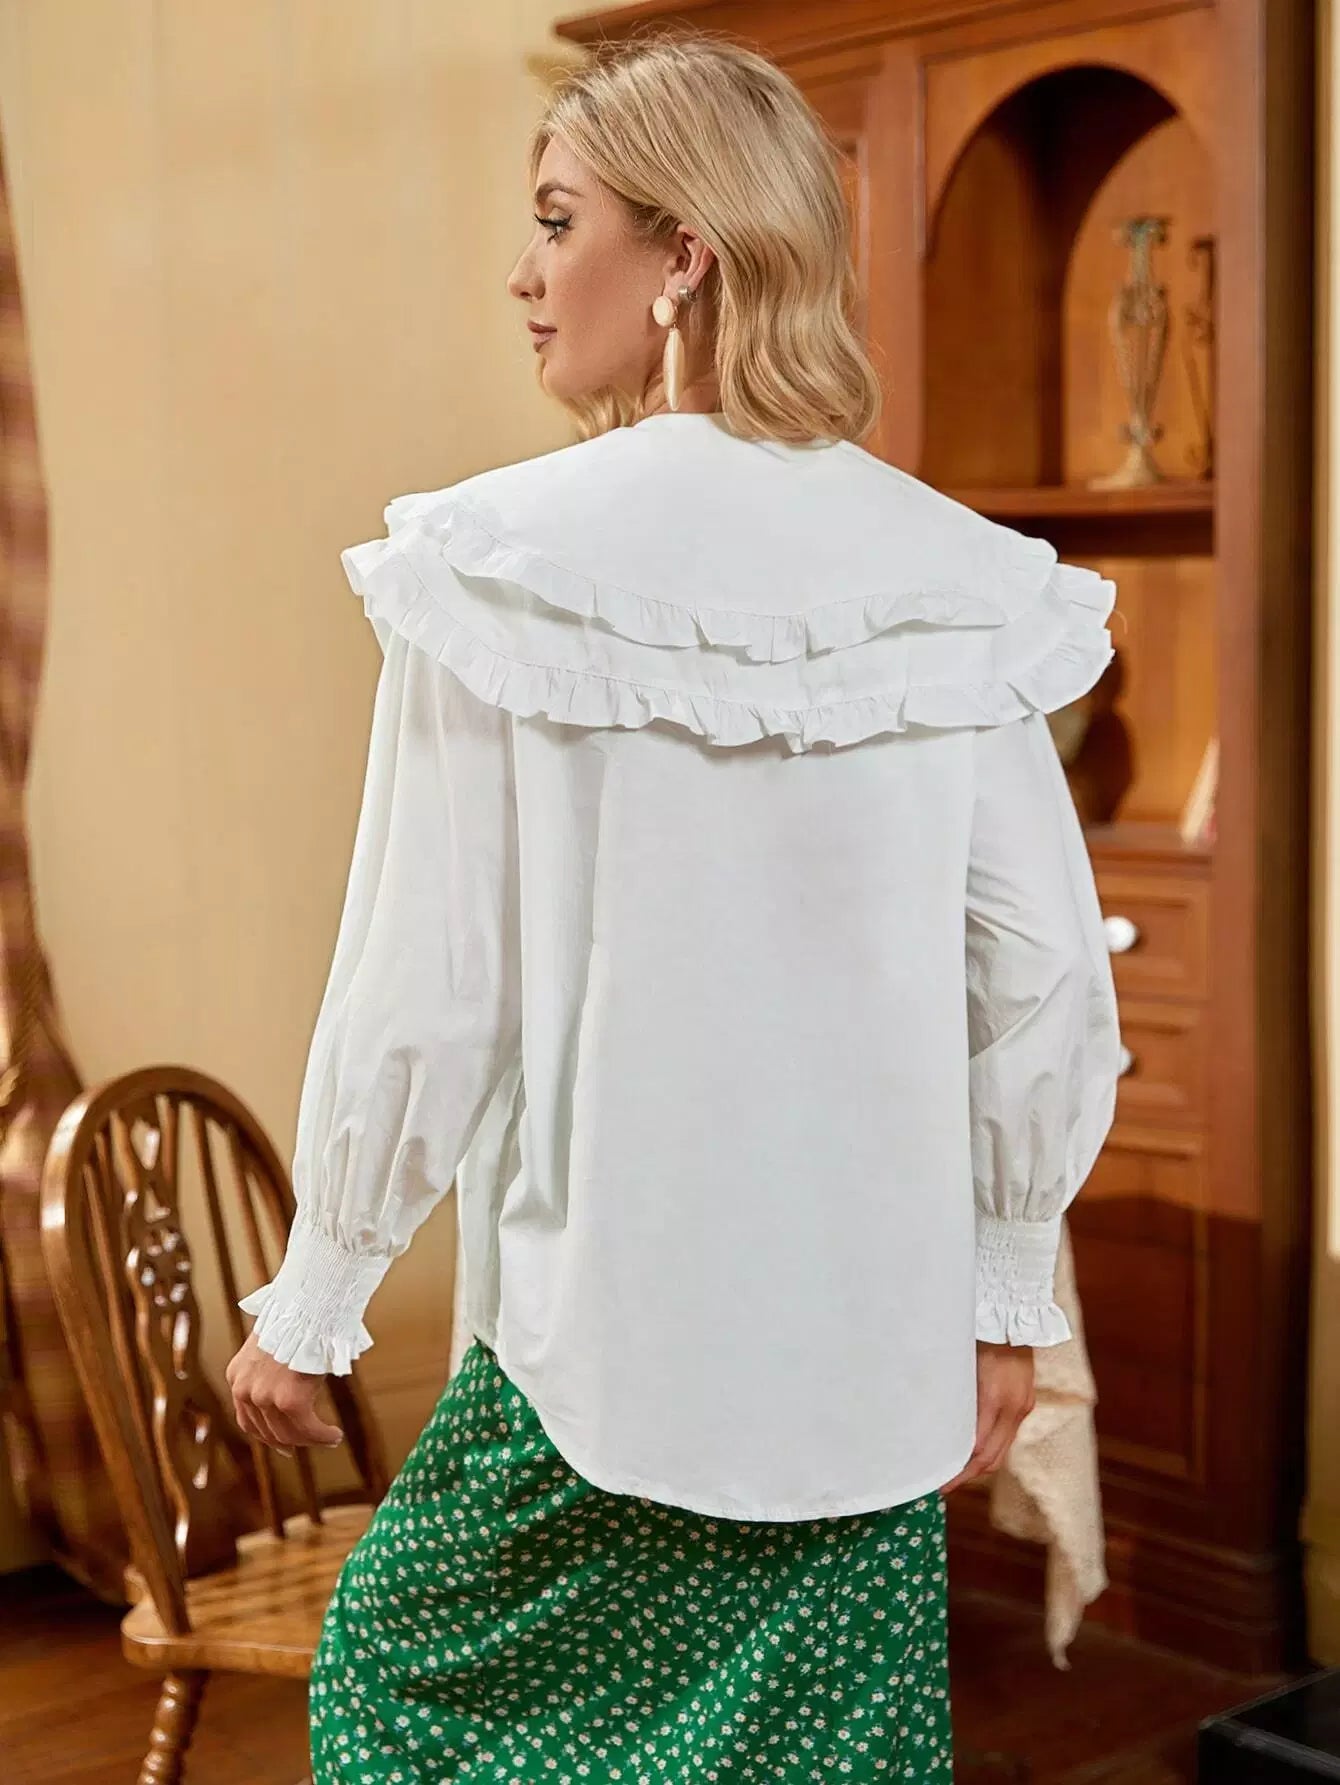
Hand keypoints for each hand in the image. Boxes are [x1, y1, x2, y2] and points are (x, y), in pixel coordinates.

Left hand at [225, 1329, 343, 1455]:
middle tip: (312, 1442)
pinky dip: (322, 1436)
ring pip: (288, 1434)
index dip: (267, 1437)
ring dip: (311, 1440)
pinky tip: (334, 1435)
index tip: (284, 1445)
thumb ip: (270, 1370)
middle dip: (292, 1441)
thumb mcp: (271, 1346)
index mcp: (236, 1376)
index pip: (247, 1420)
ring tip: (329, 1438)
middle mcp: (244, 1390)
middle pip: (267, 1431)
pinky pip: (308, 1428)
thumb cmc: (297, 1319)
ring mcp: (264, 1397)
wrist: (308, 1306)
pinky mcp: (288, 1401)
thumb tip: (287, 1385)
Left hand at [938, 1340, 1034, 1494]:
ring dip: (981, 1463)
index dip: (960, 1471)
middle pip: (993, 1457)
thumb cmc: (977, 1336)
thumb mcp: (959, 1365)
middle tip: (945, 1484)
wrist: (1010, 1316)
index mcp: (994, 1398)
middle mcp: (1013, 1407)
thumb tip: (933, 1426)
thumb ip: (953, 1396)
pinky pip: (1008, 1434)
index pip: (978, 1449)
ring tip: (957, 1470)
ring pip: (1003, 1449)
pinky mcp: (1027, 1402)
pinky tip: (974, 1447)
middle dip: (969, 1474)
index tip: (941, 1482)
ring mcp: (1023, 1406)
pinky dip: (992, 1446)